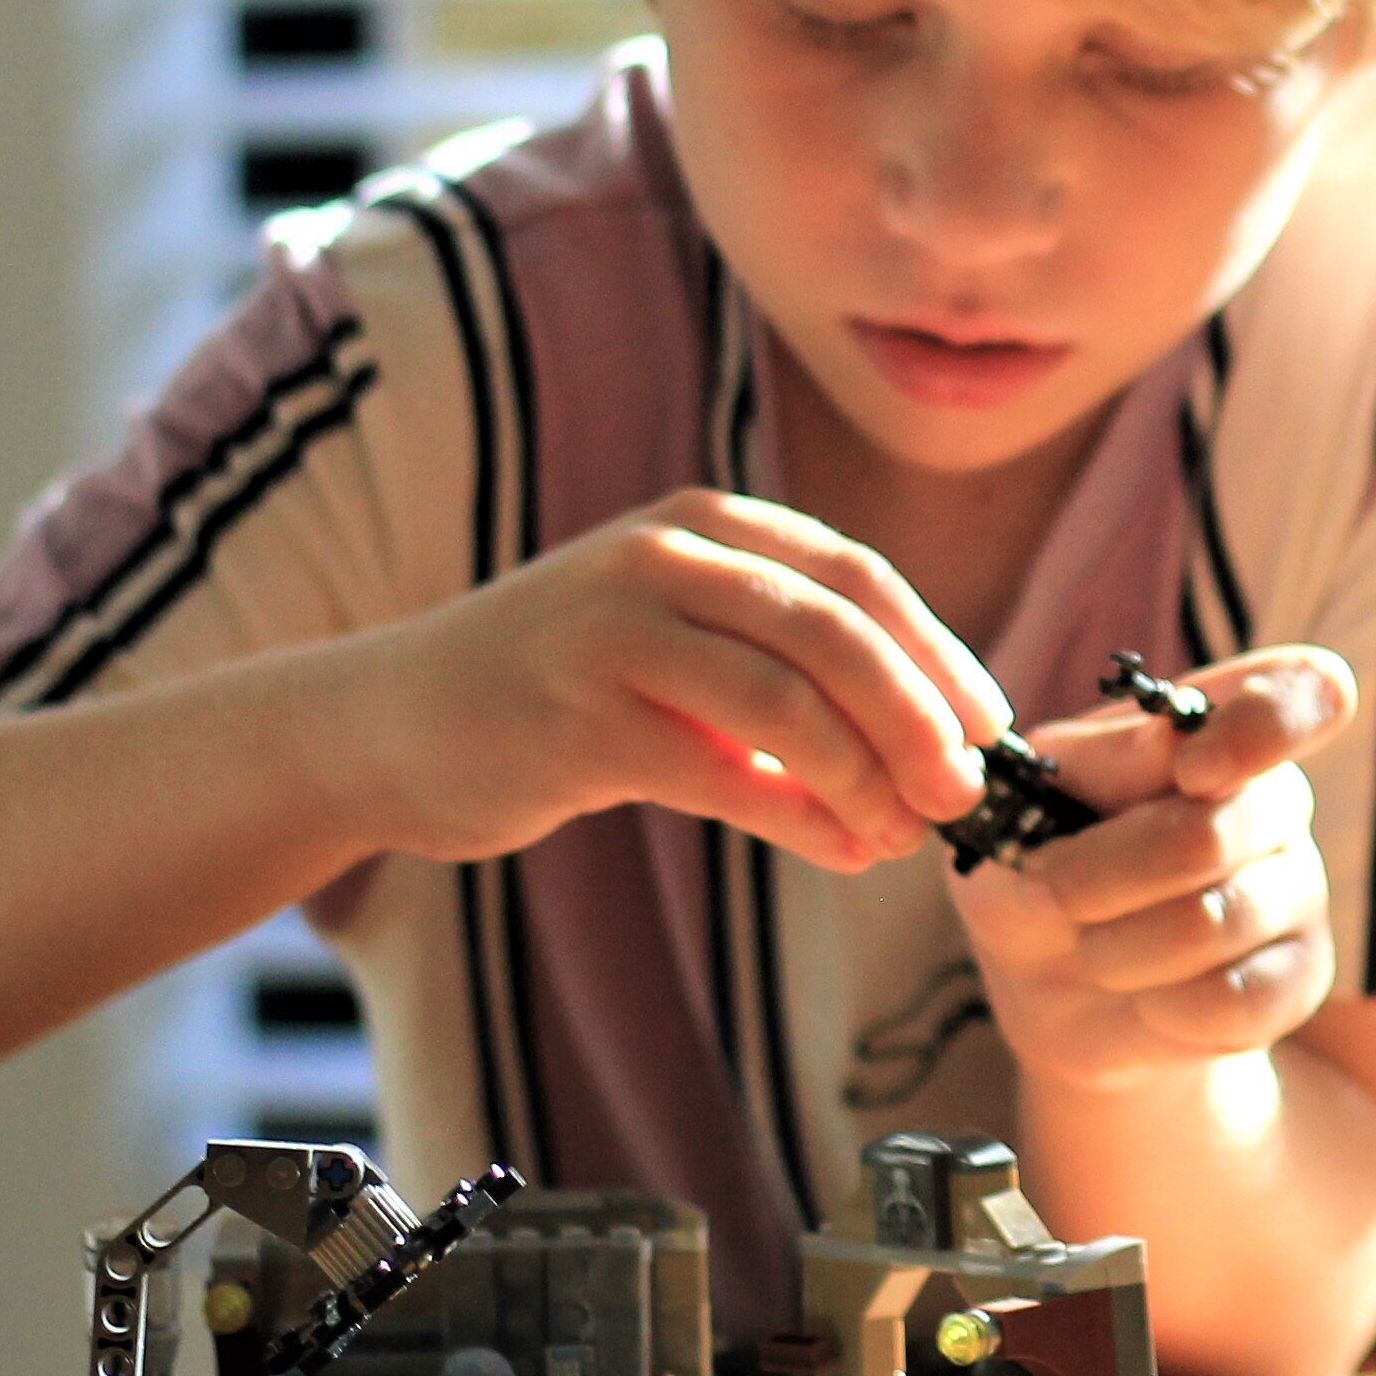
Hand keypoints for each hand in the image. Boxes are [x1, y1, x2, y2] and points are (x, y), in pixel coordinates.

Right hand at [350, 490, 1009, 871]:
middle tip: (966, 793)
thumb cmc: (558, 692)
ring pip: (791, 699)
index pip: (859, 580)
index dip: (938, 655)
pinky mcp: (581, 718)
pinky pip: (725, 773)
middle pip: (839, 631)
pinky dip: (800, 817)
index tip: (991, 728)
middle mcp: (664, 558)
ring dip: (868, 776)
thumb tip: (925, 760)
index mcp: (705, 525)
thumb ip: (790, 678)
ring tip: (905, 834)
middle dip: (921, 718)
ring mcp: (616, 630)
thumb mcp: (682, 649)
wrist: (384, 727)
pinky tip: (839, 850)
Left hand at [951, 646, 1355, 1086]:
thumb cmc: (1039, 875)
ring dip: (1117, 950)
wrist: (1057, 996)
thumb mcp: (1023, 814)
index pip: (1302, 690)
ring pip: (1215, 922)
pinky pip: (1238, 998)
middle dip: (1103, 874)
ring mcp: (1299, 887)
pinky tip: (1145, 1000)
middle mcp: (1278, 797)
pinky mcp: (1301, 975)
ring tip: (1091, 952)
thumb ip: (1094, 770)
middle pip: (1217, 829)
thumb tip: (1173, 743)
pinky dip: (1162, 1010)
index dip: (1263, 726)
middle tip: (1048, 891)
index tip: (1192, 770)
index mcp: (1220, 724)